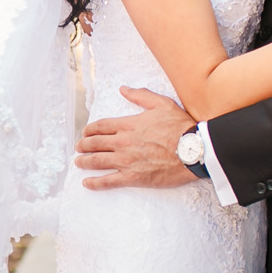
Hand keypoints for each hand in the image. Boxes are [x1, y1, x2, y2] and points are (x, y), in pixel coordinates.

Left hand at [74, 88, 197, 189]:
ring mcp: (126, 161)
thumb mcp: (161, 104)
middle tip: (78, 148)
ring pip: (97, 161)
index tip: (85, 133)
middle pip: (95, 144)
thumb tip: (123, 89)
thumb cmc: (180, 127)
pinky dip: (95, 183)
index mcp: (128, 125)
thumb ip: (140, 95)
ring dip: (84, 162)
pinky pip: (108, 181)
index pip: (101, 126)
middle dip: (83, 145)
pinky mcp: (133, 177)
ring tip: (78, 163)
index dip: (89, 130)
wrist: (193, 150)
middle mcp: (123, 142)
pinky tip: (86, 183)